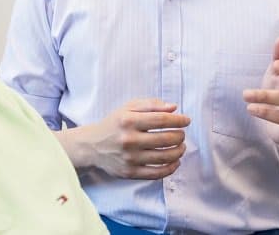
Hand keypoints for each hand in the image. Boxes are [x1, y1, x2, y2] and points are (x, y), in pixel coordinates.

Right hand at [74, 98, 190, 178]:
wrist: (92, 145)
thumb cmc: (115, 124)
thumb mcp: (128, 107)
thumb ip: (151, 105)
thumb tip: (174, 108)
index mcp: (128, 120)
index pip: (162, 120)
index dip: (178, 120)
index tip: (186, 120)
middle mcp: (129, 139)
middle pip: (166, 139)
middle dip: (180, 136)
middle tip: (181, 134)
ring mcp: (130, 158)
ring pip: (164, 157)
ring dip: (179, 151)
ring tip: (181, 146)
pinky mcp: (130, 172)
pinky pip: (157, 173)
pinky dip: (171, 168)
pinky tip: (175, 161)